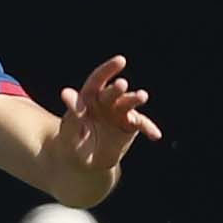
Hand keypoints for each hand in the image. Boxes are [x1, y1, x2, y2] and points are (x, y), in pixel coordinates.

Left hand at [50, 55, 161, 182]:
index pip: (98, 79)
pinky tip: (155, 135)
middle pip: (113, 92)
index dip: (108, 69)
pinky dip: (148, 128)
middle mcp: (106, 100)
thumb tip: (67, 93)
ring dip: (135, 99)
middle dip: (117, 88)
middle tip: (121, 84)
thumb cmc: (72, 142)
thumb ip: (72, 114)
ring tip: (142, 96)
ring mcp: (119, 112)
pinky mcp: (130, 126)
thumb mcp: (69, 131)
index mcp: (89, 96)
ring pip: (129, 103)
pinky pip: (141, 124)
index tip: (121, 61)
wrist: (85, 161)